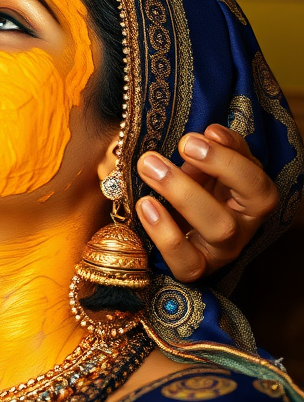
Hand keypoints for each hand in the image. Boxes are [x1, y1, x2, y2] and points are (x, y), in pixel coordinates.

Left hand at [134, 124, 277, 281]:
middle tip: (174, 148)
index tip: (200, 134)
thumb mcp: (204, 166)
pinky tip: (145, 204)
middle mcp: (242, 228)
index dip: (230, 158)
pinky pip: (186, 262)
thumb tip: (211, 133)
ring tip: (149, 168)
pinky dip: (164, 233)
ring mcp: (221, 252)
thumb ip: (212, 149)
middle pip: (238, 204)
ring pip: (218, 230)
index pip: (256, 183)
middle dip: (206, 174)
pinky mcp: (197, 268)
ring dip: (182, 194)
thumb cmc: (194, 186)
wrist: (173, 220)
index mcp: (251, 199)